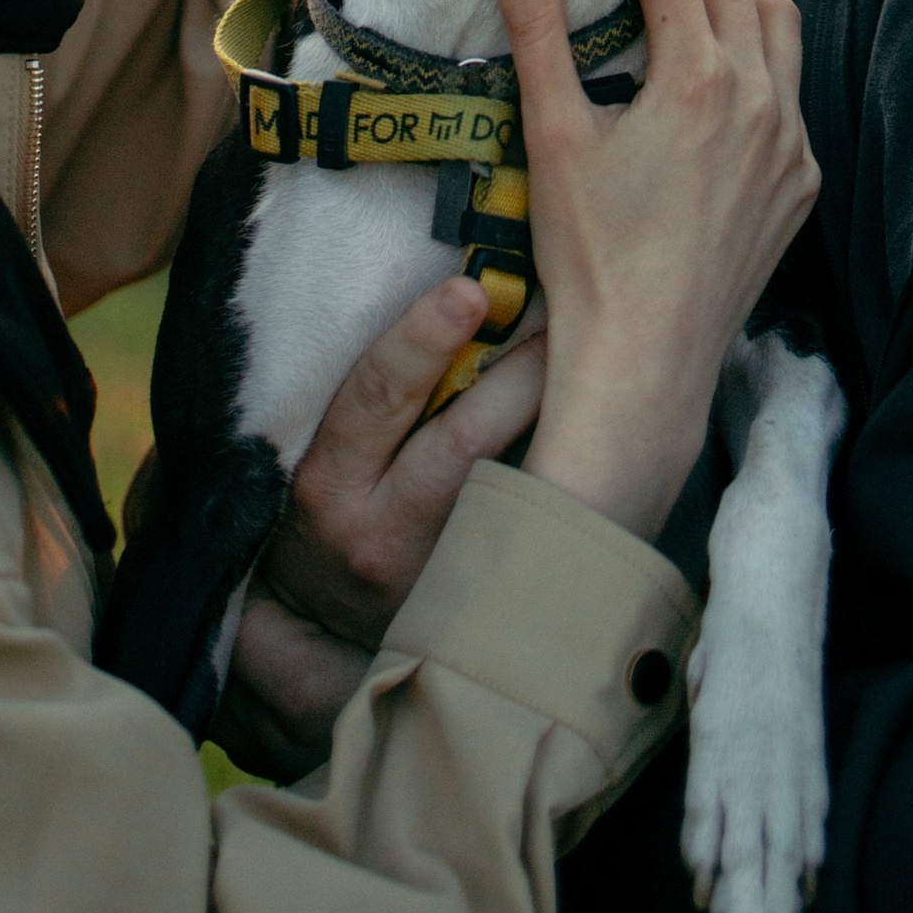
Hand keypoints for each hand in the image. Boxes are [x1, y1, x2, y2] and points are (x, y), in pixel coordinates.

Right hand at [219, 276, 547, 776]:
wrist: (318, 622)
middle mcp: (381, 532)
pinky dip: (560, 463)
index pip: (377, 395)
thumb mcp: (317, 452)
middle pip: (464, 437)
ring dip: (551, 411)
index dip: (424, 338)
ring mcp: (434, 569)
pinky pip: (528, 515)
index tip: (470, 290)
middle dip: (519, 368)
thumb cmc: (326, 504)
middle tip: (561, 310)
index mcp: (328, 482)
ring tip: (588, 356)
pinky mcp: (475, 588)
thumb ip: (373, 392)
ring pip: (509, 478)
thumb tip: (453, 297)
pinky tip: (595, 426)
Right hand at [494, 0, 818, 542]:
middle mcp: (763, 101)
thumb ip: (538, 29)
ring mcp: (792, 146)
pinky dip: (758, 74)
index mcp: (702, 79)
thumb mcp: (554, 134)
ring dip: (736, 7)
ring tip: (683, 19)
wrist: (644, 363)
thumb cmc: (589, 254)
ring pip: (781, 31)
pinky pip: (791, 99)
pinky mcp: (802, 185)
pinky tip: (710, 100)